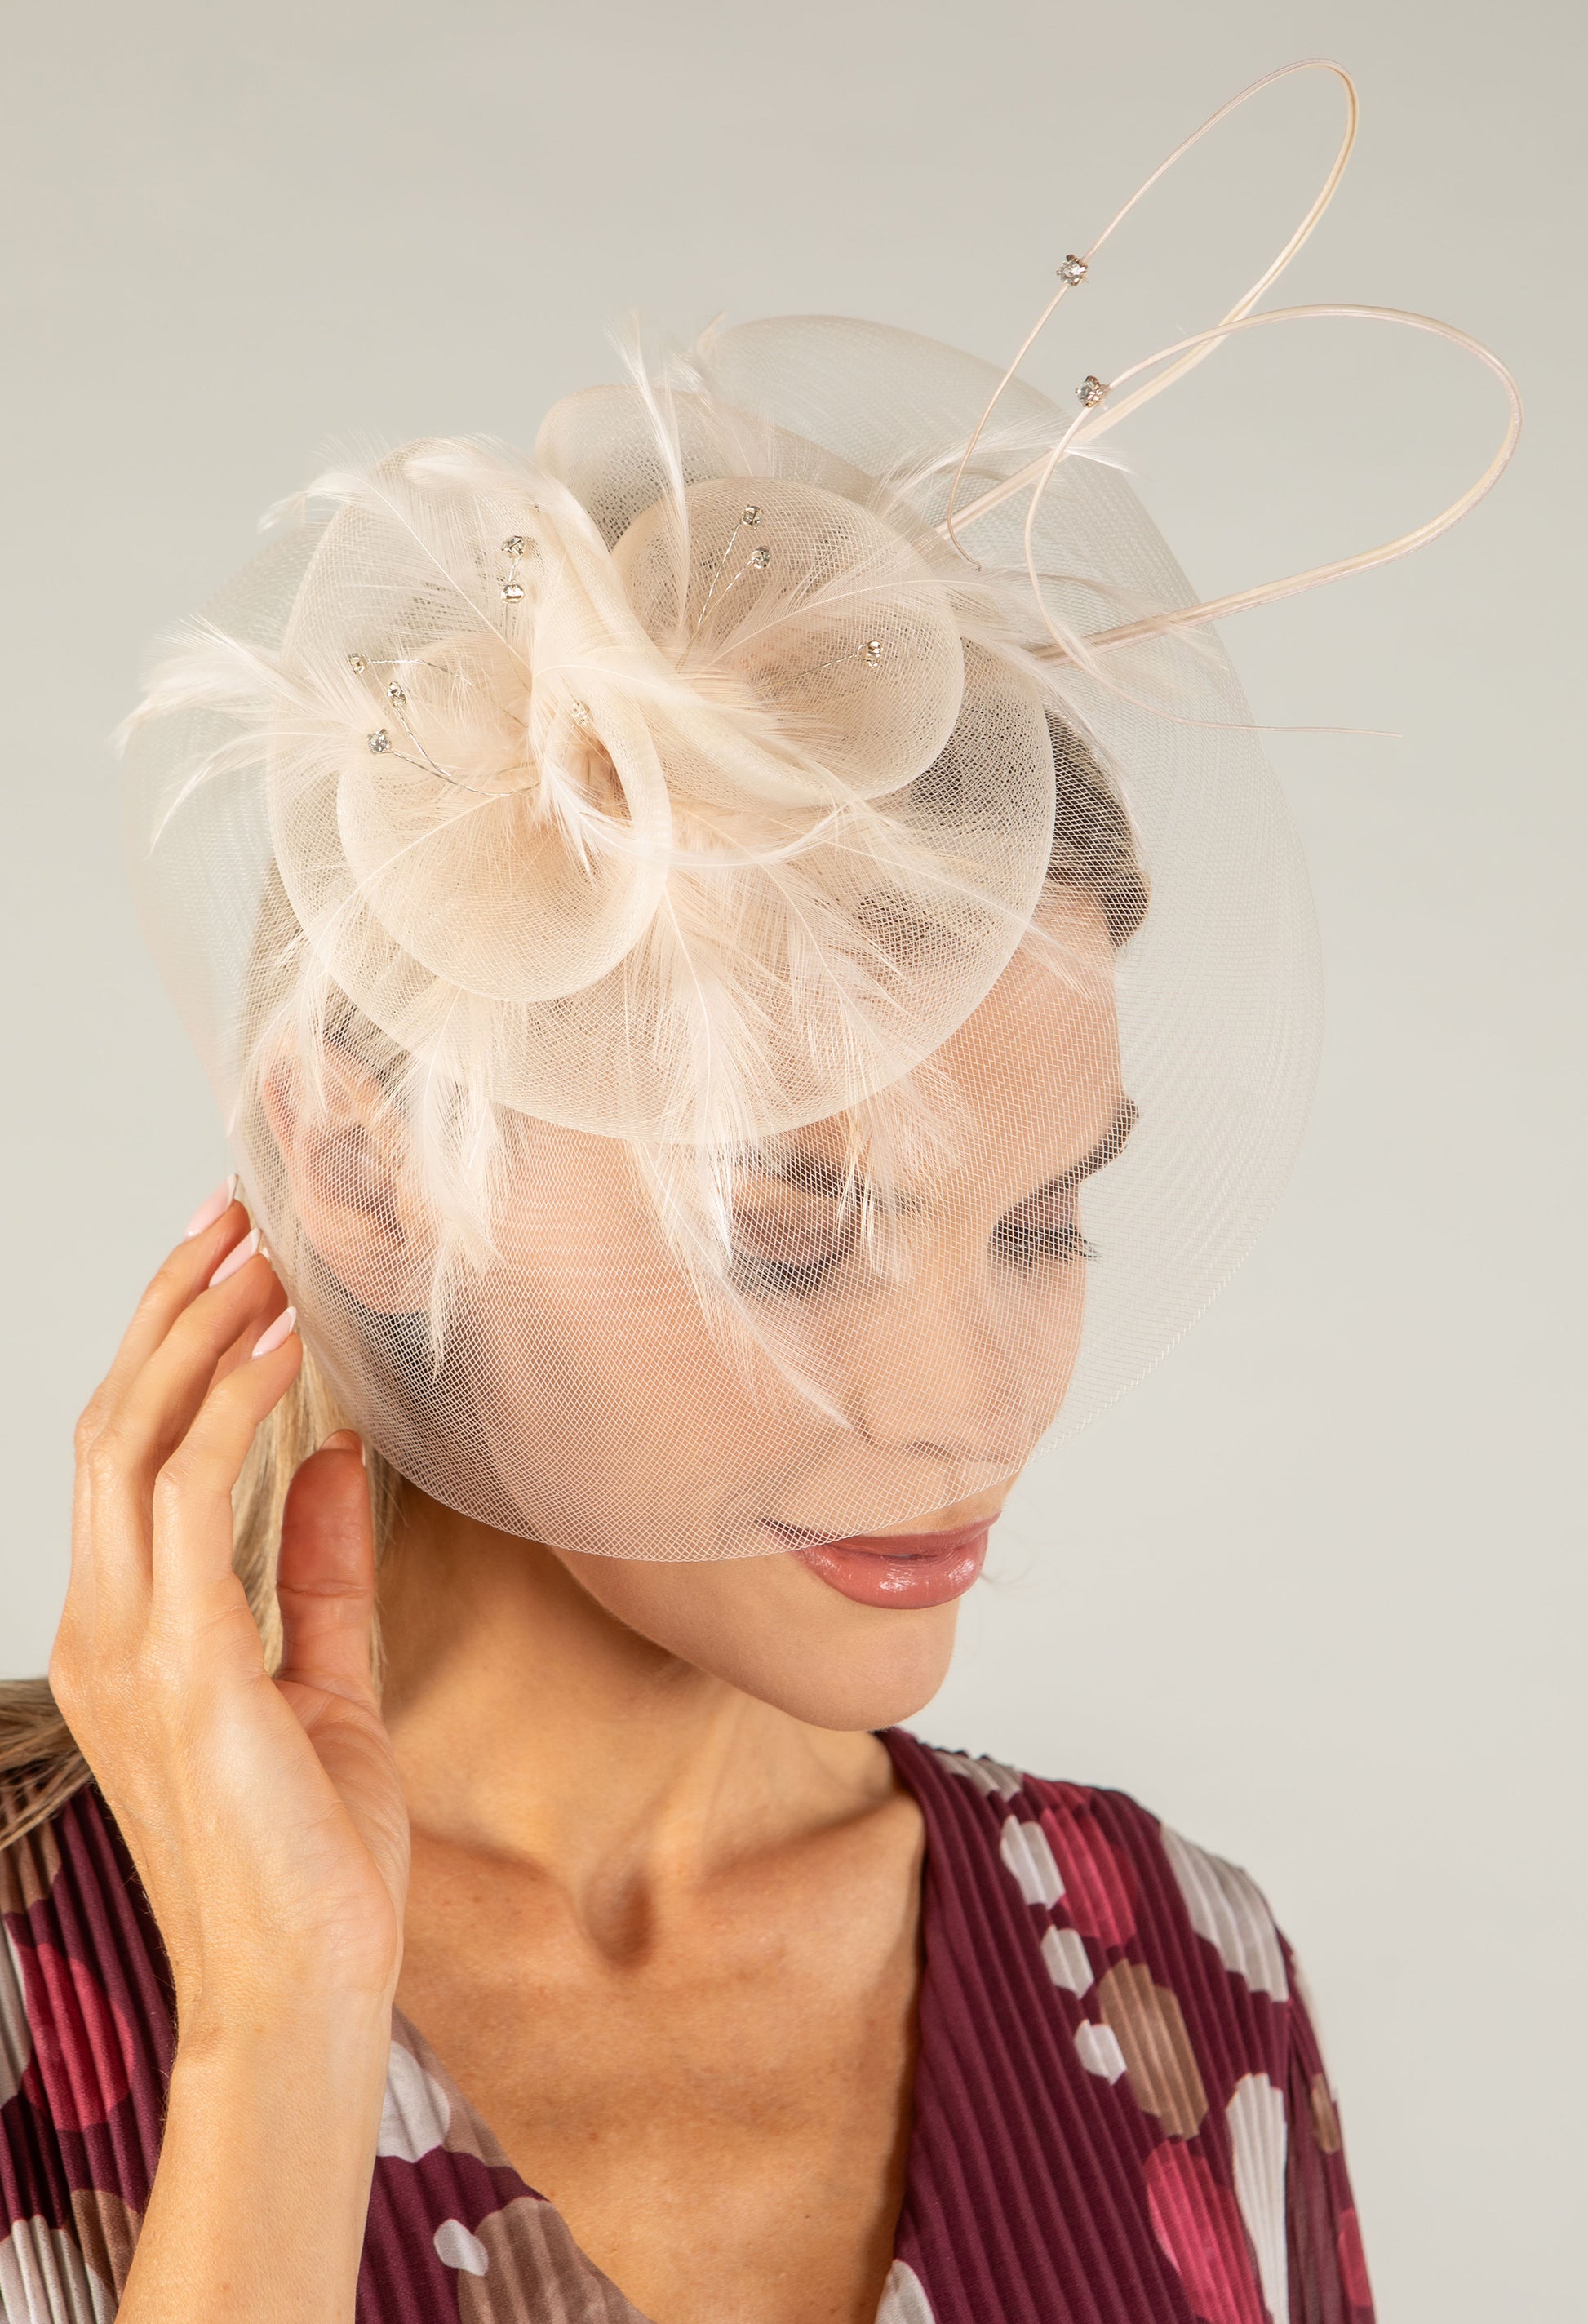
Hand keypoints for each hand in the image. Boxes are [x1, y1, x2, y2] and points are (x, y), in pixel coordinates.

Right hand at [52, 1190, 409, 2032]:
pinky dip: (234, 1406)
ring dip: (198, 1332)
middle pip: (112, 1424)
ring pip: (132, 1440)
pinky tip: (291, 1349)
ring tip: (265, 1252)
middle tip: (237, 1216)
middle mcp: (107, 1627)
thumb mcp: (324, 1681)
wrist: (307, 1983)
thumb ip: (319, 1569)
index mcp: (130, 1634)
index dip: (171, 1350)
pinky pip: (191, 1497)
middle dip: (171, 1308)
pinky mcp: (184, 1663)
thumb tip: (336, 1457)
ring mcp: (130, 1645)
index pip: (127, 1457)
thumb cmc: (313, 1856)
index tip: (232, 1268)